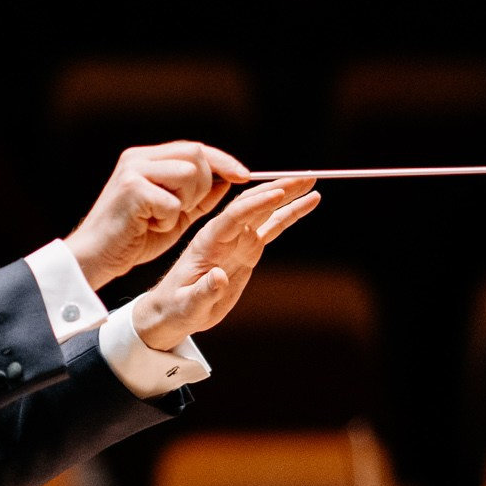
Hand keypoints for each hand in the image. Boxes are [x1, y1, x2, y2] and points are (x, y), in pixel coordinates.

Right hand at [64, 143, 250, 288]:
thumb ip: (199, 196)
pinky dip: (168, 220)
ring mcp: (133, 171)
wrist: (97, 257)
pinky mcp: (131, 189)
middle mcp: (139, 158)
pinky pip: (172, 202)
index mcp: (147, 159)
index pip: (194, 148)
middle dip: (204, 184)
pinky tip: (149, 226)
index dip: (223, 161)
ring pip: (188, 174)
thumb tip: (229, 181)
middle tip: (185, 208)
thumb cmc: (134, 237)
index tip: (244, 177)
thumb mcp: (174, 213)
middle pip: (195, 154)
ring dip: (186, 202)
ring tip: (163, 218)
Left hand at [129, 178, 320, 349]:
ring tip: (311, 181)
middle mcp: (224, 234)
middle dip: (278, 189)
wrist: (174, 309)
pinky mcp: (248, 248)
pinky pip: (272, 226)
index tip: (279, 192)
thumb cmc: (178, 307)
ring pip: (266, 210)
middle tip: (305, 176)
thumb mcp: (188, 305)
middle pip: (253, 204)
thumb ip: (204, 291)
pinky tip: (309, 202)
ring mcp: (238, 239)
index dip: (256, 204)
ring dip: (288, 195)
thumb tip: (219, 277)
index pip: (234, 216)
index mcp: (208, 242)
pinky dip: (290, 213)